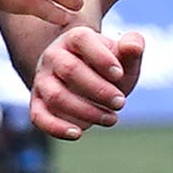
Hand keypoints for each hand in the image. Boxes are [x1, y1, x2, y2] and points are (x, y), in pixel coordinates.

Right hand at [30, 23, 143, 138]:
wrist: (92, 85)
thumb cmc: (110, 69)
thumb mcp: (124, 58)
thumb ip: (133, 47)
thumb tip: (134, 46)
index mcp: (75, 38)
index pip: (82, 40)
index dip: (101, 58)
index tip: (119, 74)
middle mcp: (53, 56)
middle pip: (70, 69)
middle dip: (99, 89)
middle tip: (121, 102)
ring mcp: (42, 80)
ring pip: (56, 95)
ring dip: (86, 111)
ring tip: (112, 118)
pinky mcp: (38, 104)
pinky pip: (39, 117)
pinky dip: (56, 128)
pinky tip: (78, 134)